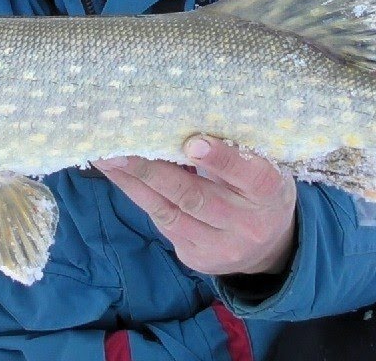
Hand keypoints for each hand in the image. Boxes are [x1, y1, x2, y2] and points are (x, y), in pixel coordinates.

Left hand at [94, 135, 296, 275]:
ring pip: (169, 212)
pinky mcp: (196, 257)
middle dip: (152, 171)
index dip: (220, 159)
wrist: (271, 247)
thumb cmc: (258, 189)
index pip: (248, 175)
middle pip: (195, 197)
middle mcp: (246, 224)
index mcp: (269, 192)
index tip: (191, 142)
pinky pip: (162, 223)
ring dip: (133, 183)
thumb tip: (184, 118)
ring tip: (105, 158)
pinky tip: (118, 176)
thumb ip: (236, 148)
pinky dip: (138, 196)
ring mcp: (219, 246)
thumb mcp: (264, 164)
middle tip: (119, 148)